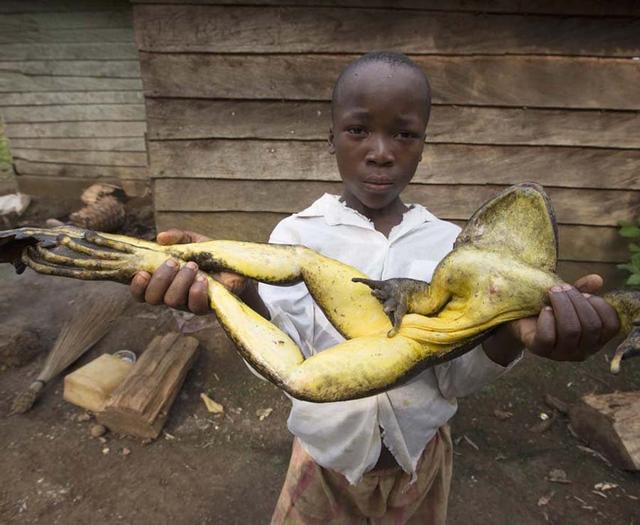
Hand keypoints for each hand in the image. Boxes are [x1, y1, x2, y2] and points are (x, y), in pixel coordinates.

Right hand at [129, 228, 245, 313]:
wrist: (236, 268)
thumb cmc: (209, 256)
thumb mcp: (192, 241)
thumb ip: (177, 237)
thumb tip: (161, 237)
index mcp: (163, 281)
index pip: (141, 292)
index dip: (137, 286)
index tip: (142, 272)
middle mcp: (171, 295)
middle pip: (152, 298)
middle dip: (160, 278)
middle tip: (173, 262)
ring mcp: (187, 304)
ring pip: (171, 301)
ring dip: (180, 281)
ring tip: (193, 266)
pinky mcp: (205, 308)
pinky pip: (195, 306)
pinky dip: (196, 291)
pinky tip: (204, 279)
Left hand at [507, 274, 619, 360]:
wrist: (522, 318)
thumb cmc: (552, 308)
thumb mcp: (569, 298)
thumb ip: (584, 289)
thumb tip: (597, 279)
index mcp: (597, 339)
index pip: (611, 326)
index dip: (601, 306)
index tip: (586, 294)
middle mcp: (583, 350)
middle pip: (591, 326)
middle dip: (577, 301)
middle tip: (562, 287)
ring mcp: (562, 354)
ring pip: (570, 330)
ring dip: (562, 305)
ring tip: (553, 292)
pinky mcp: (540, 350)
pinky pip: (548, 337)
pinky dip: (547, 319)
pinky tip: (544, 309)